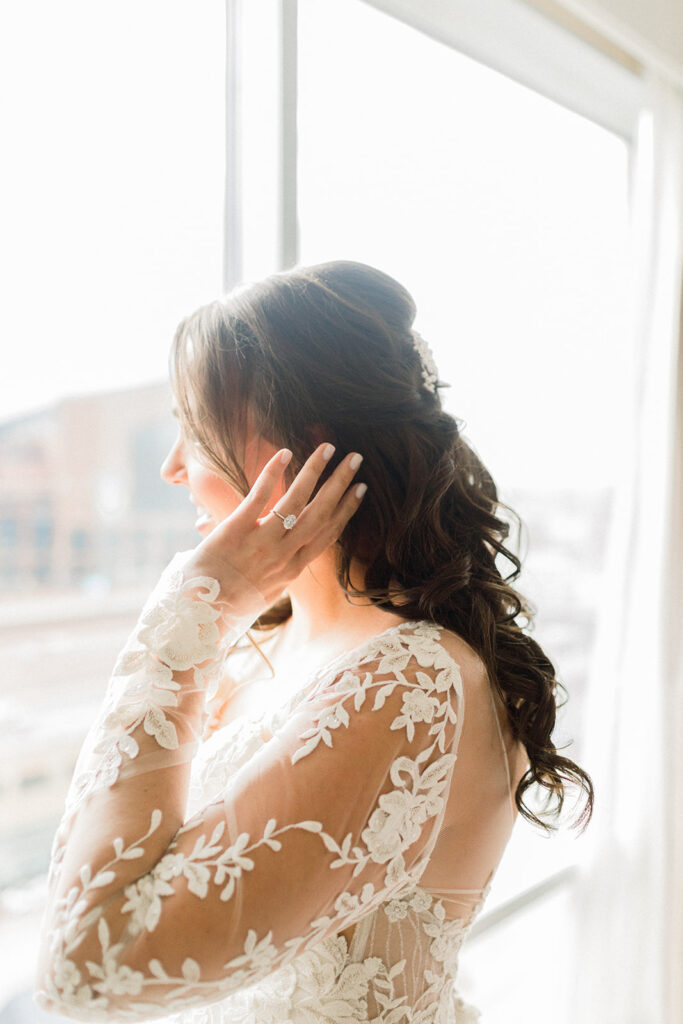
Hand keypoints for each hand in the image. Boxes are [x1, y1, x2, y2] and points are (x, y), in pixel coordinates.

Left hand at [182, 444, 365, 606]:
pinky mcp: (235, 532)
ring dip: (314, 472)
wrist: (198, 616)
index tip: (361, 489)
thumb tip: (290, 559)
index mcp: (292, 570)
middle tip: (355, 458)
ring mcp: (261, 544)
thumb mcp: (265, 593)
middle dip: (340, 484)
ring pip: (295, 502)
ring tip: (328, 448)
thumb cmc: (229, 605)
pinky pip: (258, 499)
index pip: (327, 534)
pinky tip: (285, 453)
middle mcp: (283, 556)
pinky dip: (272, 475)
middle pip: (320, 514)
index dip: (347, 510)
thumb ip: (280, 571)